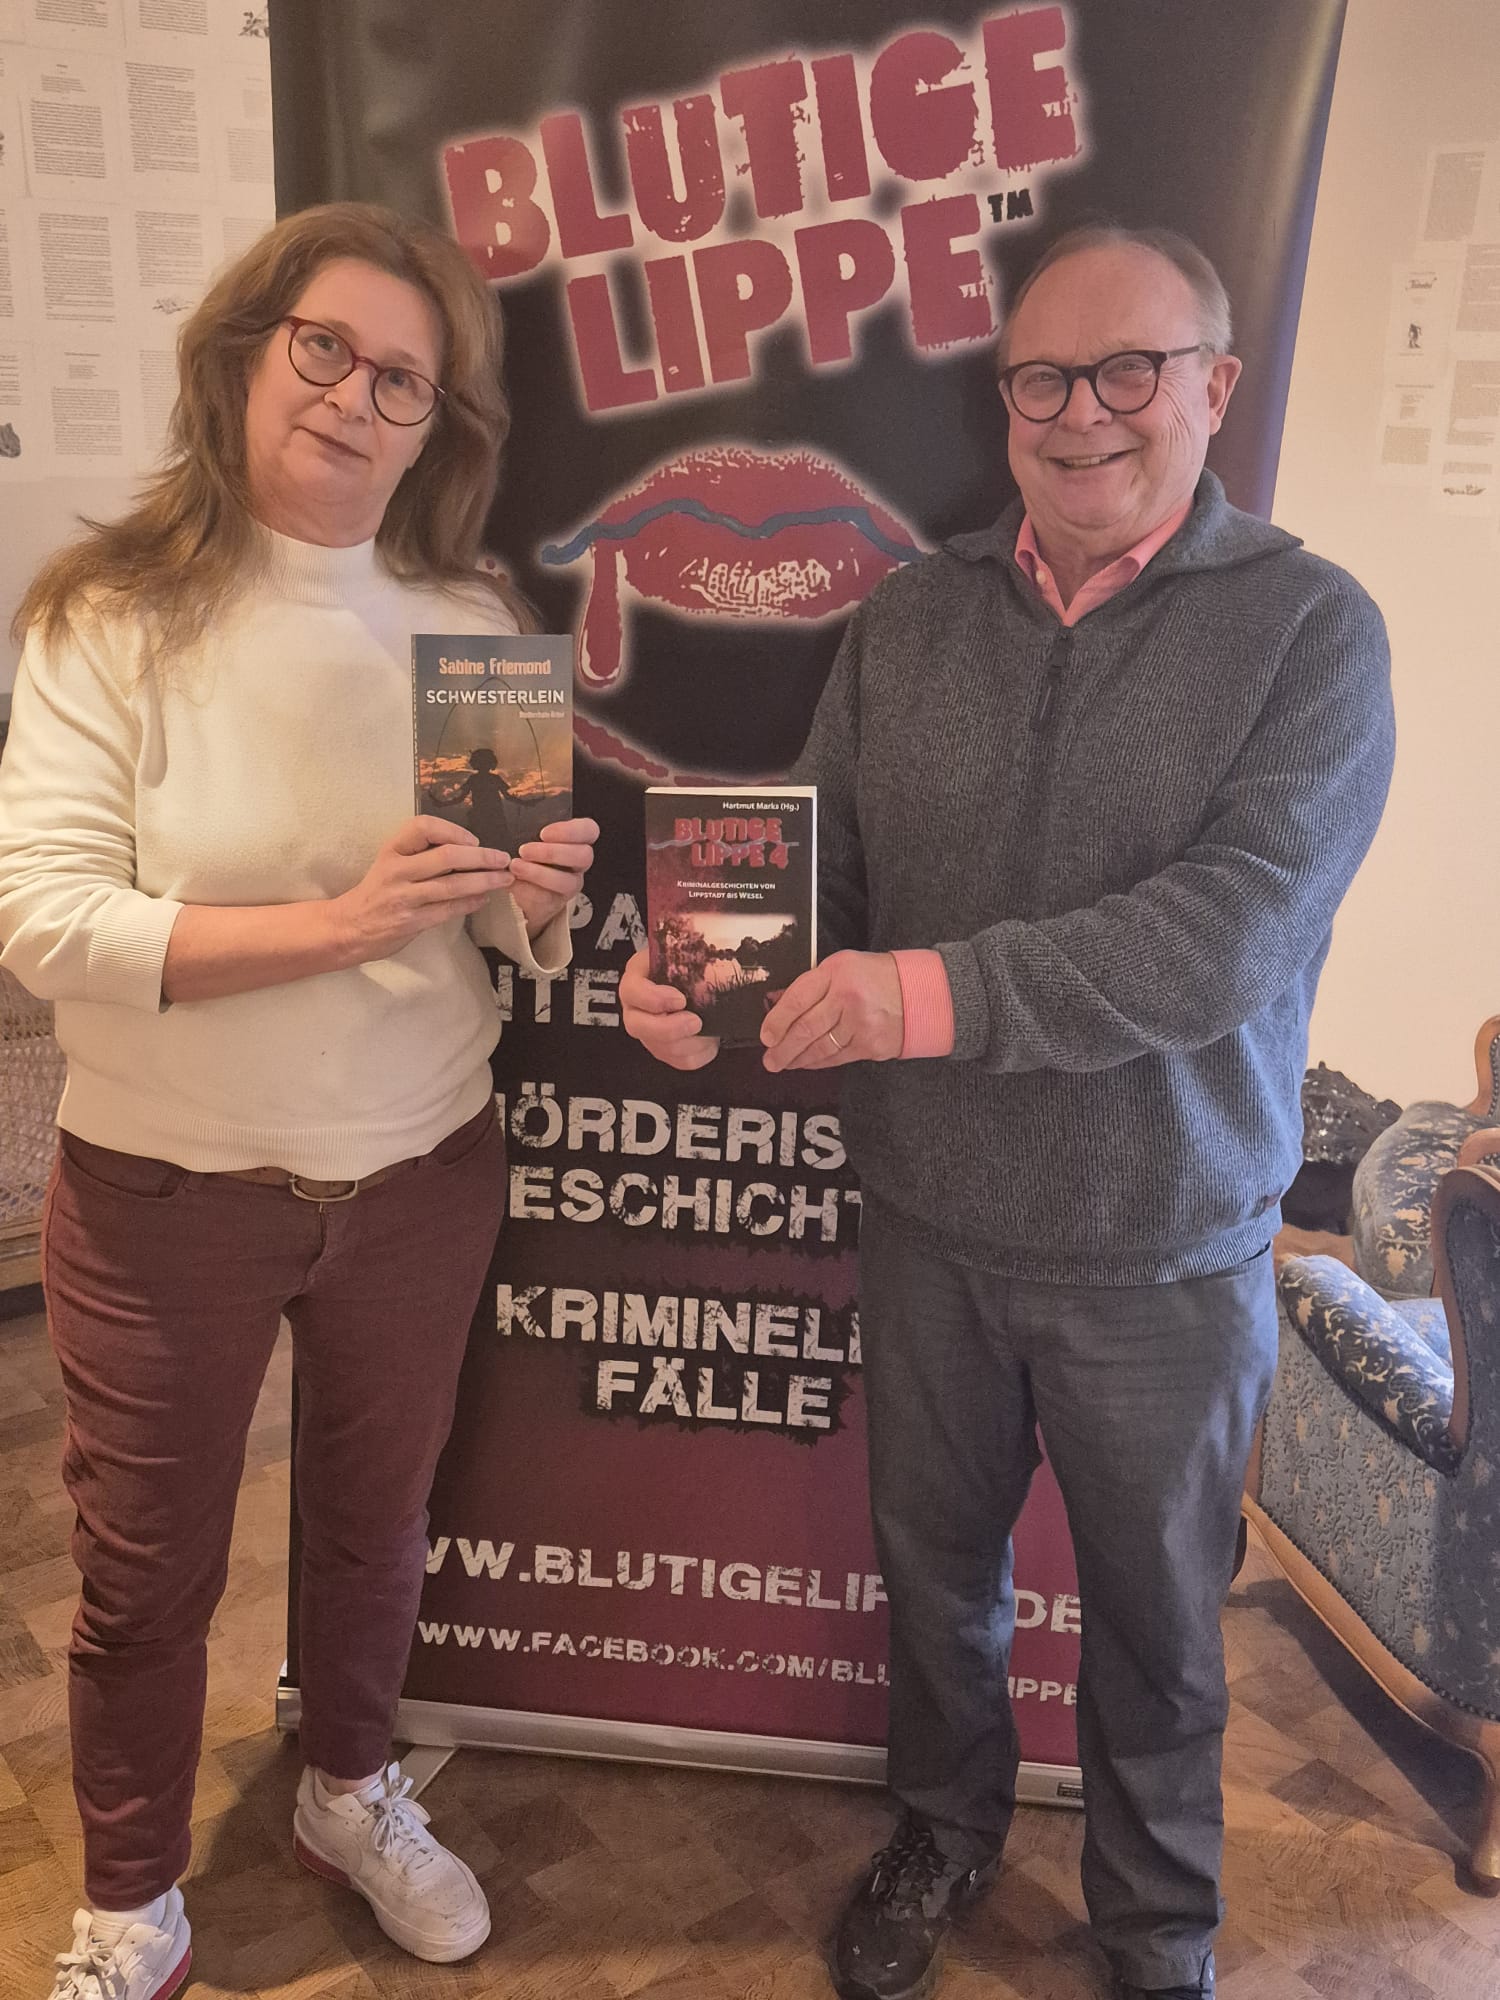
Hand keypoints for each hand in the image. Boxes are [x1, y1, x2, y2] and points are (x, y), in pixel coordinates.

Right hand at [330, 816, 512, 964]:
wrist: (348, 927)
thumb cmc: (376, 892)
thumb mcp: (390, 862)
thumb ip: (420, 854)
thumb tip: (467, 848)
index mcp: (392, 850)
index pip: (423, 826)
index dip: (453, 830)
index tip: (472, 840)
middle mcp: (396, 870)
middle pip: (446, 856)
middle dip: (481, 857)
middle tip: (503, 858)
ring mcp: (403, 897)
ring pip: (452, 885)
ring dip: (484, 881)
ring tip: (504, 879)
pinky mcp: (410, 922)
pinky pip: (448, 910)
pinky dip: (470, 903)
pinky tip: (484, 899)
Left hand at [508, 816, 599, 934]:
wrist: (521, 885)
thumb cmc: (529, 855)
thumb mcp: (530, 836)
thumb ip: (530, 828)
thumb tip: (515, 819)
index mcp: (576, 841)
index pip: (589, 830)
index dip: (570, 831)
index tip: (544, 833)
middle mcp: (578, 863)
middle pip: (583, 856)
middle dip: (552, 853)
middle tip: (525, 850)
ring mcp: (570, 884)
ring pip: (567, 881)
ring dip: (539, 873)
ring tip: (516, 866)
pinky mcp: (555, 902)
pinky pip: (546, 898)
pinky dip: (526, 889)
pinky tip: (513, 881)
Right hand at [619, 947, 719, 1069]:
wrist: (698, 980)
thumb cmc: (690, 962)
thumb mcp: (687, 950)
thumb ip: (694, 953)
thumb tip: (712, 951)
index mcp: (637, 977)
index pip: (632, 990)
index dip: (653, 999)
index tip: (680, 999)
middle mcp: (636, 1007)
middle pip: (638, 1026)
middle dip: (669, 1029)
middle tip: (696, 1021)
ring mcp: (648, 1030)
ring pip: (659, 1048)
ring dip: (689, 1044)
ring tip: (709, 1030)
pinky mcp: (663, 1049)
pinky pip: (678, 1062)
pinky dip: (697, 1055)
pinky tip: (709, 1041)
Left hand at [760, 950, 903, 1070]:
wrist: (921, 993)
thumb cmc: (877, 978)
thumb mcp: (842, 967)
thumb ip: (811, 985)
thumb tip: (776, 1004)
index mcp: (837, 971)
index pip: (798, 998)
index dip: (777, 1021)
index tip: (766, 1036)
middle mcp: (848, 996)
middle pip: (806, 1028)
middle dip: (783, 1048)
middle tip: (770, 1059)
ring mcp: (861, 1023)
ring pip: (820, 1047)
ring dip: (798, 1059)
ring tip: (783, 1063)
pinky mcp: (871, 1044)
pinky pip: (837, 1057)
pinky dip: (819, 1062)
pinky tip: (808, 1063)